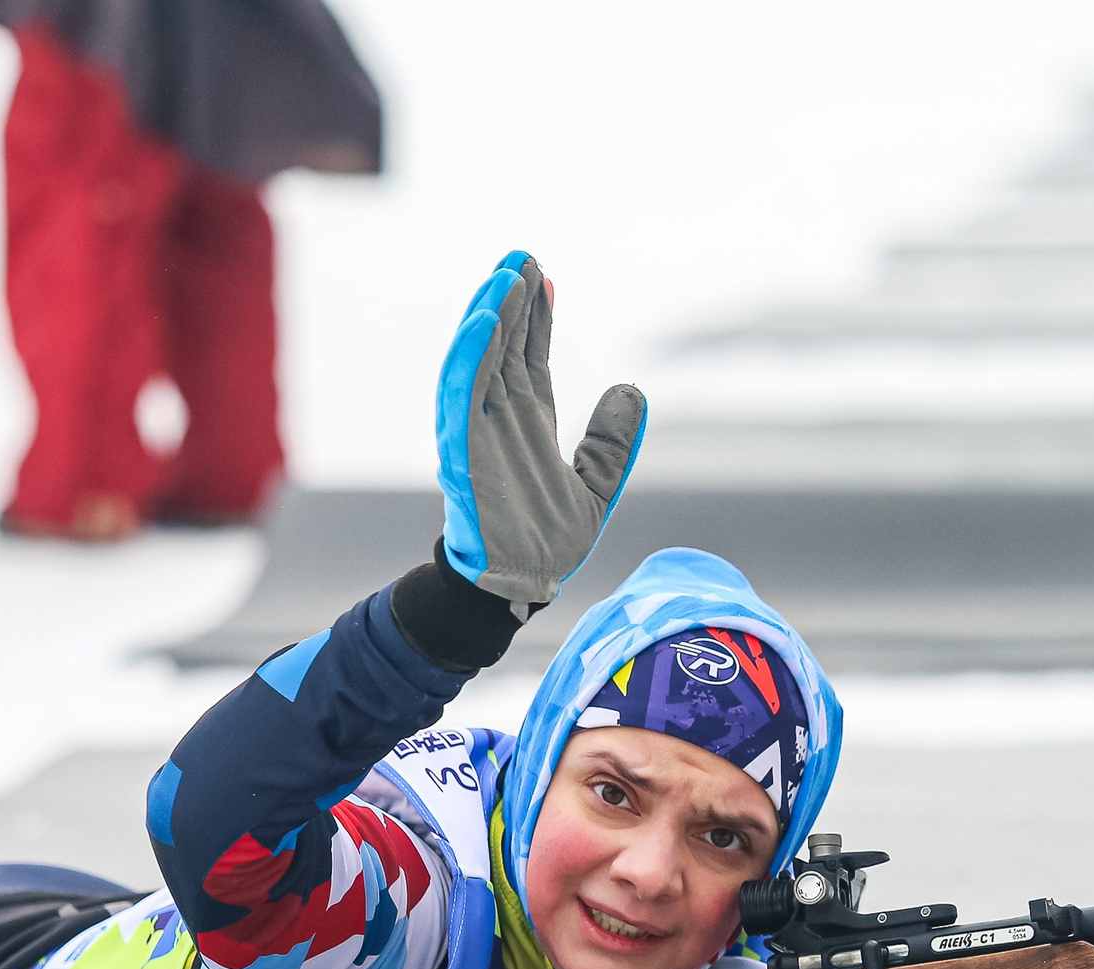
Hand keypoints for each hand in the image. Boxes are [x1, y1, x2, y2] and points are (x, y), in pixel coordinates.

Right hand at [435, 251, 647, 610]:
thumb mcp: (597, 486)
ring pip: (479, 362)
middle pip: (502, 347)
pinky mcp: (461, 452)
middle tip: (522, 256)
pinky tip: (482, 324)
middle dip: (510, 302)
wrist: (520, 588)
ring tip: (505, 276)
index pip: (529, 356)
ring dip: (489, 318)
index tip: (543, 275)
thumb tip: (633, 390)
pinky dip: (470, 359)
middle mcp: (499, 420)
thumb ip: (612, 442)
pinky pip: (461, 397)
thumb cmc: (548, 542)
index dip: (536, 316)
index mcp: (528, 424)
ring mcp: (477, 433)